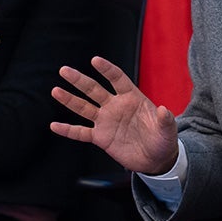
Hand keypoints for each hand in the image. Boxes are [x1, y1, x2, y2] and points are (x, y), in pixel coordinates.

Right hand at [50, 56, 178, 174]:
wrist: (156, 160)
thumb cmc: (163, 140)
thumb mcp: (167, 130)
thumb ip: (165, 120)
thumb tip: (163, 109)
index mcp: (131, 98)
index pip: (117, 79)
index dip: (107, 69)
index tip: (95, 60)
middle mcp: (115, 106)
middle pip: (94, 89)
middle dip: (79, 80)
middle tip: (64, 70)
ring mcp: (106, 121)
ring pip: (84, 108)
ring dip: (69, 100)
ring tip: (55, 90)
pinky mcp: (101, 137)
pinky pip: (81, 132)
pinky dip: (68, 130)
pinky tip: (54, 125)